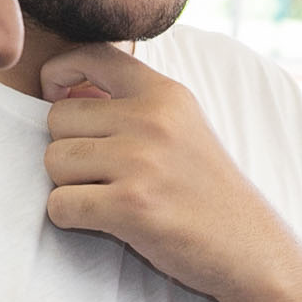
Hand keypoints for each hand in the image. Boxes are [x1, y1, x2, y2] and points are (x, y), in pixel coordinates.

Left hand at [40, 42, 301, 301]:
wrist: (247, 247)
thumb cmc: (204, 191)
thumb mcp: (181, 128)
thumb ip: (130, 104)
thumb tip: (61, 92)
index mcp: (165, 94)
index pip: (91, 54)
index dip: (58, 74)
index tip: (59, 99)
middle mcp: (153, 120)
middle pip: (58, 119)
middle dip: (69, 149)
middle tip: (101, 174)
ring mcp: (141, 162)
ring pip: (54, 162)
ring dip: (69, 186)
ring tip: (107, 198)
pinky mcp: (131, 206)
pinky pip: (60, 204)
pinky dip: (70, 218)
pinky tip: (103, 221)